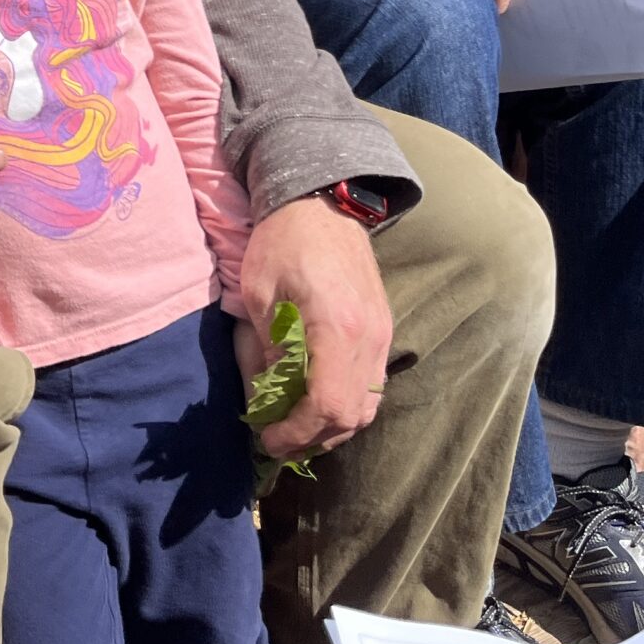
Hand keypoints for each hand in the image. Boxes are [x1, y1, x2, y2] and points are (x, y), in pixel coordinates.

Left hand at [236, 196, 393, 461]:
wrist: (321, 203)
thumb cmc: (283, 242)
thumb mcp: (259, 295)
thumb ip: (265, 351)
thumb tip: (264, 401)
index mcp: (338, 328)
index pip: (327, 406)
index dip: (297, 432)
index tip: (268, 438)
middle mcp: (370, 338)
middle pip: (352, 416)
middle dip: (313, 438)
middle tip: (277, 440)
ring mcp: (382, 335)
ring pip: (368, 407)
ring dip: (332, 426)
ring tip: (295, 427)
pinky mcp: (383, 331)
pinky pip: (372, 385)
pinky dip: (346, 404)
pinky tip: (316, 401)